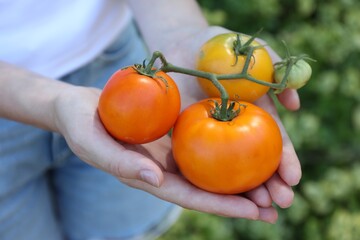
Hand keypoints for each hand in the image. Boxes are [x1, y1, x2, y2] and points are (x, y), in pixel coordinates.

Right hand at [53, 86, 278, 222]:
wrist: (80, 106)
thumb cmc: (80, 124)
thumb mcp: (92, 142)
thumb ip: (120, 164)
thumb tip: (156, 181)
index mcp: (148, 178)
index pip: (188, 197)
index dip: (219, 206)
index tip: (251, 212)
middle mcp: (164, 170)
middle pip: (206, 189)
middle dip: (239, 201)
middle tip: (275, 207)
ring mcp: (170, 153)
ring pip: (210, 170)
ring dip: (239, 178)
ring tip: (273, 184)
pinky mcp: (173, 135)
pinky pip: (203, 143)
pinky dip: (226, 149)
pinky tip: (248, 147)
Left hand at [158, 26, 301, 212]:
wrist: (180, 47)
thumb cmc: (218, 45)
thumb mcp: (251, 50)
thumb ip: (276, 68)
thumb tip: (295, 103)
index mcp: (254, 114)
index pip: (275, 141)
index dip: (285, 160)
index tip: (293, 178)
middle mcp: (235, 131)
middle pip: (255, 163)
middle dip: (269, 184)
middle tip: (279, 203)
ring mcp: (210, 137)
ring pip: (229, 170)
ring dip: (245, 191)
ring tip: (258, 210)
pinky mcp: (186, 138)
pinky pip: (196, 161)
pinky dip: (208, 180)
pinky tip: (217, 197)